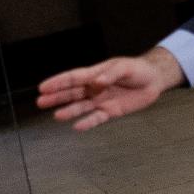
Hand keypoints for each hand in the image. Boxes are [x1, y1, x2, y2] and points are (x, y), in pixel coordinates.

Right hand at [35, 47, 186, 130]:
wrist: (153, 80)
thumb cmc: (137, 69)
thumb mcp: (124, 67)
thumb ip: (110, 74)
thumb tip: (97, 82)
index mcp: (95, 74)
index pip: (73, 78)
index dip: (58, 82)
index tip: (43, 87)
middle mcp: (94, 88)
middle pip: (72, 93)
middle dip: (56, 97)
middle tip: (40, 102)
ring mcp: (101, 100)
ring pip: (81, 107)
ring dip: (68, 111)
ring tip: (56, 115)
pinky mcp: (110, 111)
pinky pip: (96, 118)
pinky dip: (87, 122)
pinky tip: (77, 126)